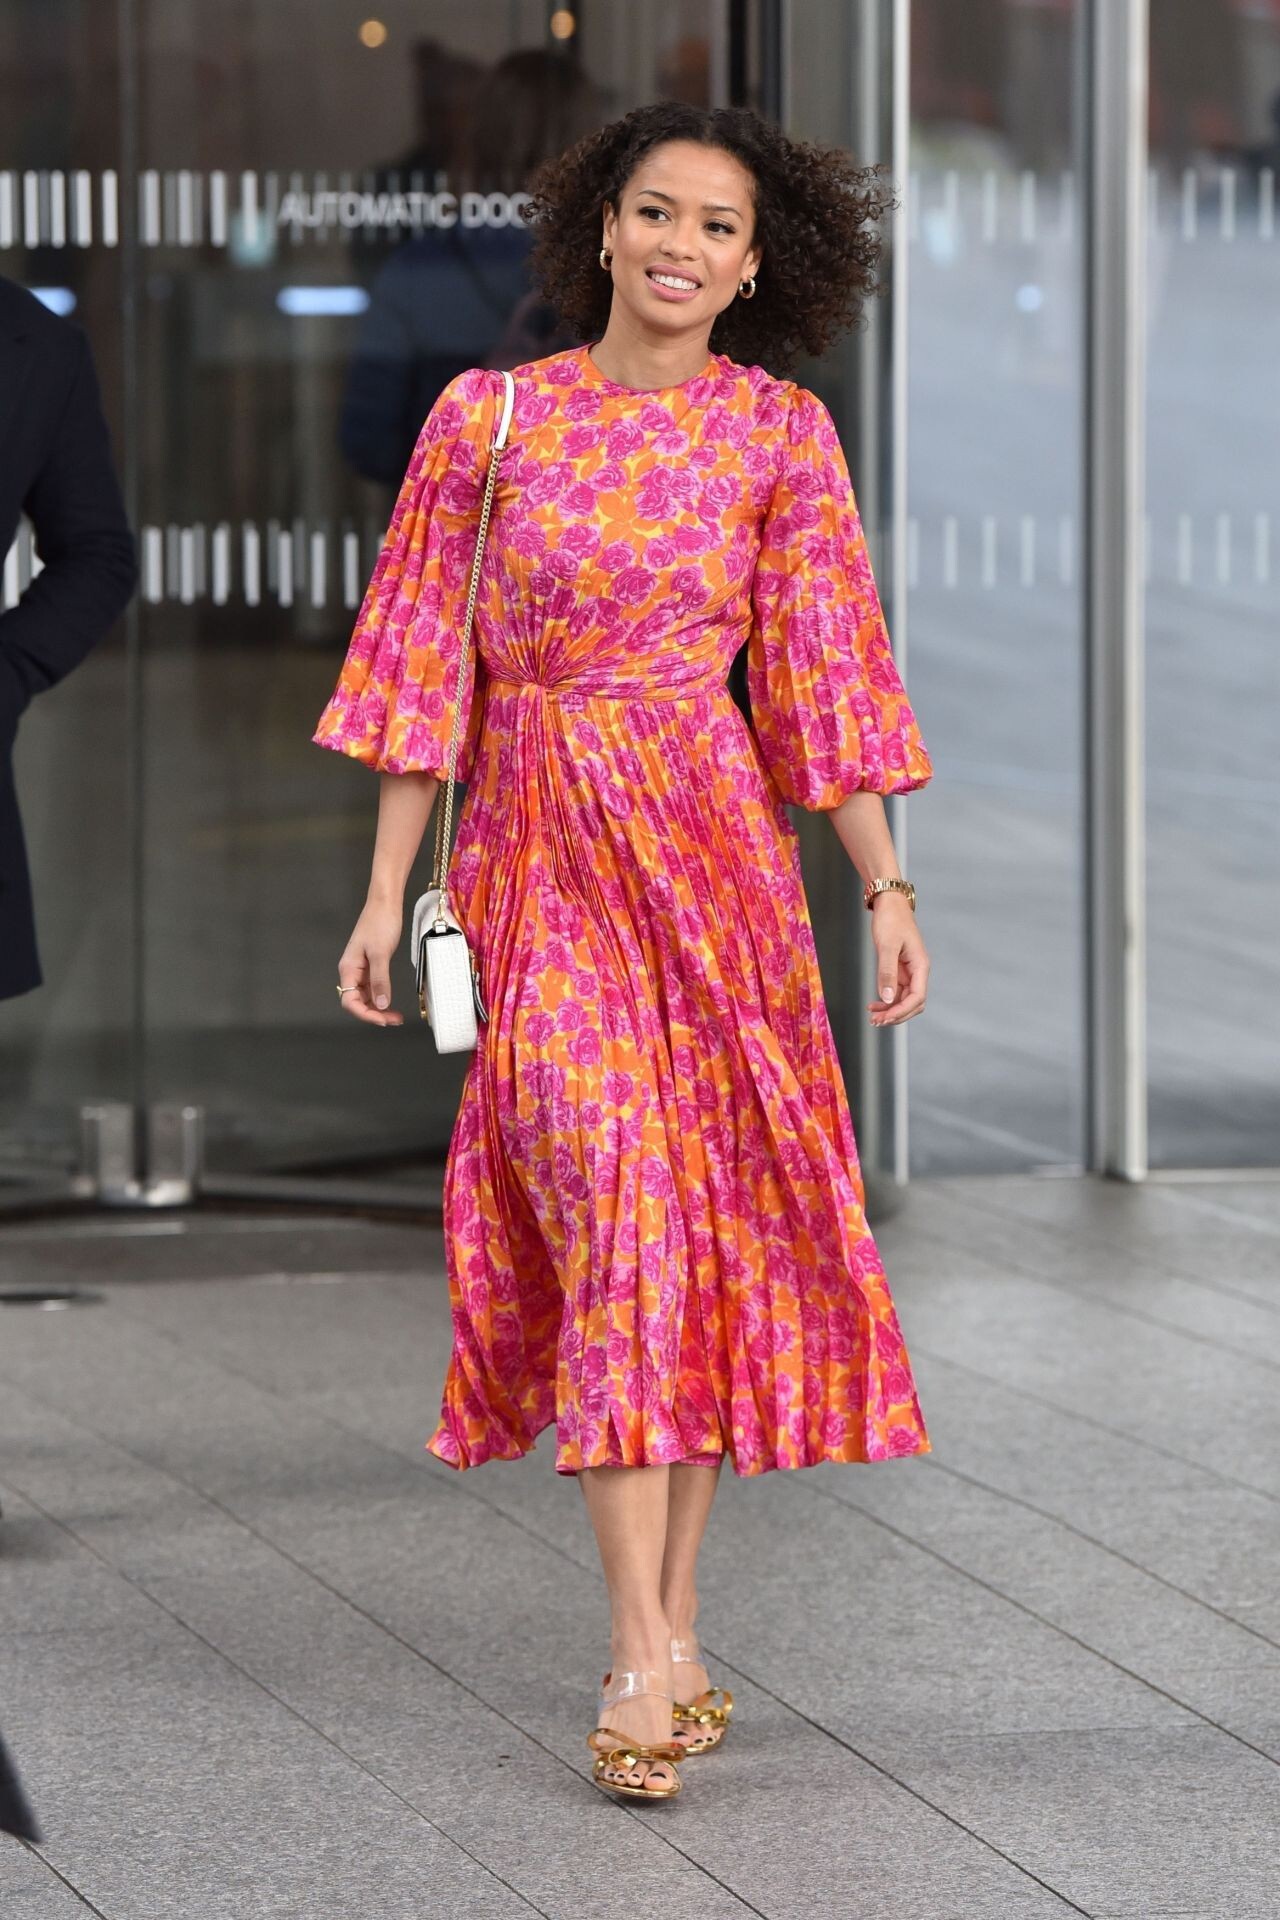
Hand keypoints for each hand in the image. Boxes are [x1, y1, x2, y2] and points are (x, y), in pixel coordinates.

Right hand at [337, 899, 403, 1026]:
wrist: (385, 904)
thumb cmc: (379, 923)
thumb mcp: (380, 953)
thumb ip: (380, 980)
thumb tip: (380, 1004)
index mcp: (348, 969)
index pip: (350, 1001)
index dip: (365, 1014)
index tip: (383, 1020)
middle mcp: (352, 971)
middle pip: (357, 1002)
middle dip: (374, 1014)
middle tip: (394, 1020)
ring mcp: (361, 969)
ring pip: (366, 997)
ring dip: (378, 1009)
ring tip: (395, 1016)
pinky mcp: (371, 965)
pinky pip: (373, 988)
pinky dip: (381, 998)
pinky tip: (390, 1003)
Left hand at [867, 896, 928, 1026]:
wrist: (889, 903)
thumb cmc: (891, 920)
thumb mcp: (887, 946)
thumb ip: (887, 972)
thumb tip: (888, 998)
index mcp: (921, 965)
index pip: (917, 997)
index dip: (901, 1011)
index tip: (884, 1017)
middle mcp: (917, 971)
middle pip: (913, 1003)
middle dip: (896, 1015)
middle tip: (876, 1021)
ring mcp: (909, 971)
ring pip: (904, 1000)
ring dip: (891, 1010)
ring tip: (873, 1017)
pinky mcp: (900, 969)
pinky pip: (896, 991)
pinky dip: (887, 1000)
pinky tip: (874, 1004)